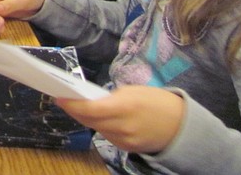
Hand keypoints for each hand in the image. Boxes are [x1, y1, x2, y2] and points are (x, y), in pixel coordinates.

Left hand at [56, 86, 185, 154]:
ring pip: (96, 129)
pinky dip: (99, 126)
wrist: (182, 126)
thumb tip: (90, 100)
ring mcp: (125, 140)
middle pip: (89, 121)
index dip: (72, 105)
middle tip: (63, 100)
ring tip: (75, 107)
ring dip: (85, 119)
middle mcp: (123, 126)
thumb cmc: (157, 101)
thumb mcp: (133, 91)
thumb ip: (110, 97)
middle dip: (74, 111)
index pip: (90, 110)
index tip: (59, 97)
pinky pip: (107, 136)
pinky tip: (94, 118)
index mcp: (125, 107)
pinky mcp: (128, 149)